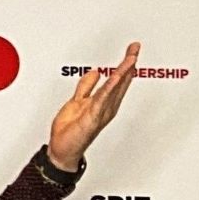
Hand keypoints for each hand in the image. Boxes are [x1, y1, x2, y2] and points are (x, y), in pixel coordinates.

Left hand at [47, 42, 140, 170]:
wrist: (63, 150)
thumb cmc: (70, 130)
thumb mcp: (77, 101)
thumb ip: (86, 86)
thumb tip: (95, 72)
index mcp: (102, 102)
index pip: (117, 80)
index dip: (125, 64)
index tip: (132, 50)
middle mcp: (106, 107)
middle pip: (120, 81)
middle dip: (128, 64)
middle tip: (136, 48)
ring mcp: (100, 112)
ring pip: (114, 88)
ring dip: (123, 73)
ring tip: (130, 59)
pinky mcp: (92, 118)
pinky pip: (102, 100)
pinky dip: (110, 88)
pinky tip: (116, 78)